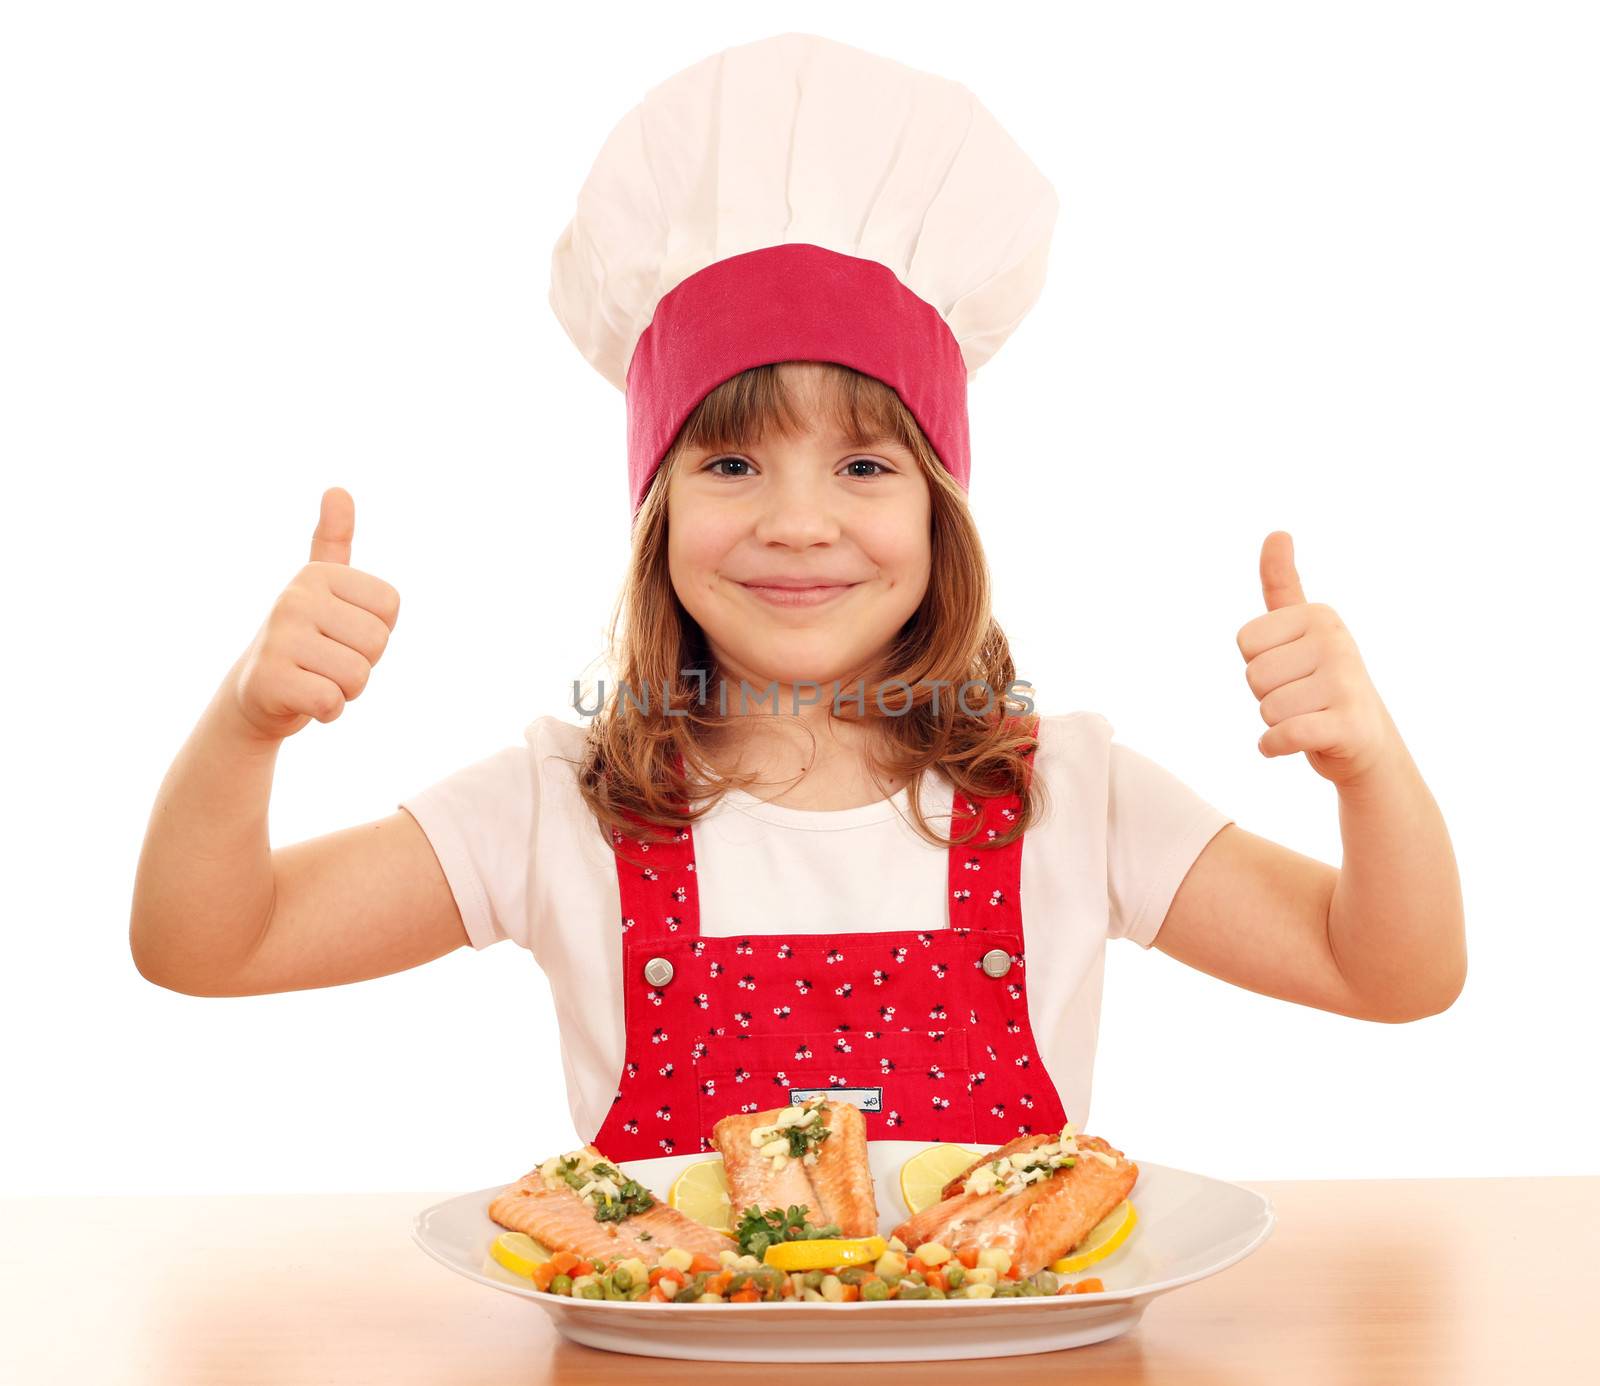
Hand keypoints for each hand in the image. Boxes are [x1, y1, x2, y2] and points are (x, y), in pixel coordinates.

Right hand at [230, 487, 401, 741]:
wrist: (256, 694)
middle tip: (326, 662)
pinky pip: (332, 701)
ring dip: (344, 690)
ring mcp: (278, 637)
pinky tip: (302, 700)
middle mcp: (294, 597)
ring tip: (313, 678)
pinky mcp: (268, 679)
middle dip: (362, 664)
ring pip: (357, 676)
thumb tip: (337, 489)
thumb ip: (334, 541)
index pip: (390, 609)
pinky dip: (326, 711)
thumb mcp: (322, 589)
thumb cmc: (305, 640)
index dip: (375, 632)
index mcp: (317, 574)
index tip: (340, 633)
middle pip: (377, 643)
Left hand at [1235, 531, 1402, 789]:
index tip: (1292, 671)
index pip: (1246, 642)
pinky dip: (1275, 746)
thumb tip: (1277, 532)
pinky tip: (1287, 744)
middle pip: (1254, 675)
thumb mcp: (1302, 632)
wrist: (1366, 747)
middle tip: (1303, 700)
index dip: (1260, 665)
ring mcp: (1346, 681)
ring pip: (1266, 708)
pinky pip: (1283, 735)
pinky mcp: (1347, 724)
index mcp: (1319, 615)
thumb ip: (1283, 586)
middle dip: (1269, 696)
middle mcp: (1337, 640)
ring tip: (1309, 718)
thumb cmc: (1322, 686)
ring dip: (1278, 723)